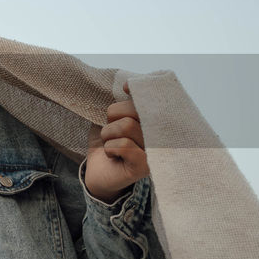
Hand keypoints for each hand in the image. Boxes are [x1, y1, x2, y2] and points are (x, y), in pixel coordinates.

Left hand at [84, 83, 148, 202]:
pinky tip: (113, 156)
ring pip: (126, 126)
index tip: (125, 88)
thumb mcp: (113, 118)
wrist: (98, 173)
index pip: (150, 99)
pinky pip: (123, 145)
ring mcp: (155, 152)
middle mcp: (160, 136)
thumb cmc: (108, 143)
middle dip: (113, 118)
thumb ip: (123, 102)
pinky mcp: (145, 166)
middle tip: (111, 132)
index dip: (137, 91)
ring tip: (111, 145)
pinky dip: (109, 149)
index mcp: (155, 122)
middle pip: (134, 110)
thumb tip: (128, 85)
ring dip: (108, 135)